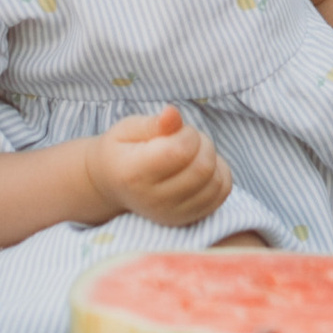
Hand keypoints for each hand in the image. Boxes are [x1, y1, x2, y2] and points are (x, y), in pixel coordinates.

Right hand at [87, 106, 235, 226]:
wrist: (111, 185)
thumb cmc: (122, 150)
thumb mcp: (128, 129)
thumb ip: (154, 123)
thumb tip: (173, 113)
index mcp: (135, 174)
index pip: (180, 152)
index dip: (187, 133)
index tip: (175, 129)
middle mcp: (154, 200)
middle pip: (202, 168)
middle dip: (202, 144)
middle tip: (186, 139)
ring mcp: (172, 213)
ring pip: (215, 182)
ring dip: (211, 159)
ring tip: (191, 153)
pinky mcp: (188, 219)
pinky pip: (221, 194)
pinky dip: (219, 174)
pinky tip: (201, 167)